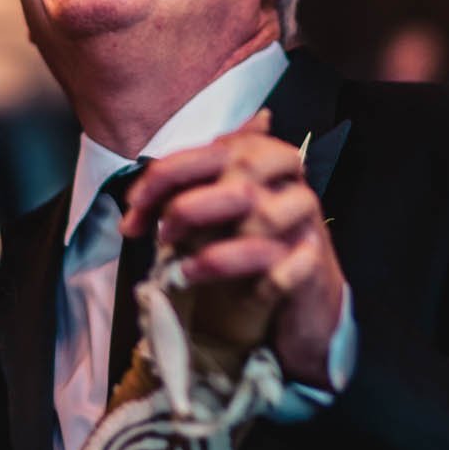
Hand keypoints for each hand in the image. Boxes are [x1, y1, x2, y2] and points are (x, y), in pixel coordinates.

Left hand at [123, 110, 347, 388]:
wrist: (306, 298)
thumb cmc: (254, 249)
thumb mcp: (218, 216)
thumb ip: (181, 198)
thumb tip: (133, 208)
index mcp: (263, 159)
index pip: (212, 150)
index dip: (166, 175)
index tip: (133, 207)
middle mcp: (288, 184)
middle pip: (241, 173)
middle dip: (189, 207)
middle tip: (163, 237)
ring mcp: (305, 223)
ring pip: (262, 219)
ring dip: (215, 252)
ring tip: (185, 273)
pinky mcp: (315, 265)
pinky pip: (285, 269)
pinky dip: (259, 286)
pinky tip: (243, 298)